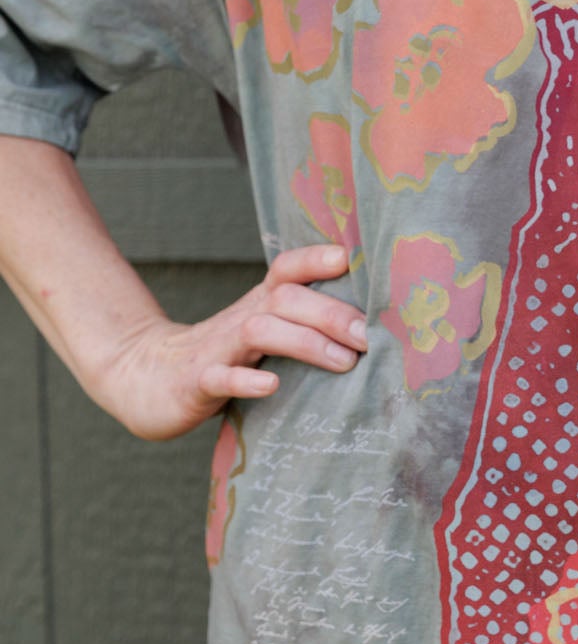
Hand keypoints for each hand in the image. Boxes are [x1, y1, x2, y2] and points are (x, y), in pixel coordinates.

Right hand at [92, 242, 366, 442]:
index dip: (315, 259)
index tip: (351, 258)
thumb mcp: (260, 334)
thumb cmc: (220, 358)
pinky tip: (272, 384)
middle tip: (370, 336)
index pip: (287, 270)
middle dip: (332, 314)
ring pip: (260, 331)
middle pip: (286, 299)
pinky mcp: (196, 384)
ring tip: (343, 362)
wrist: (142, 379)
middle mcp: (241, 320)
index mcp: (258, 306)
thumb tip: (367, 326)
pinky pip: (221, 378)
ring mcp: (217, 350)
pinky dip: (247, 381)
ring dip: (306, 343)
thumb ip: (302, 325)